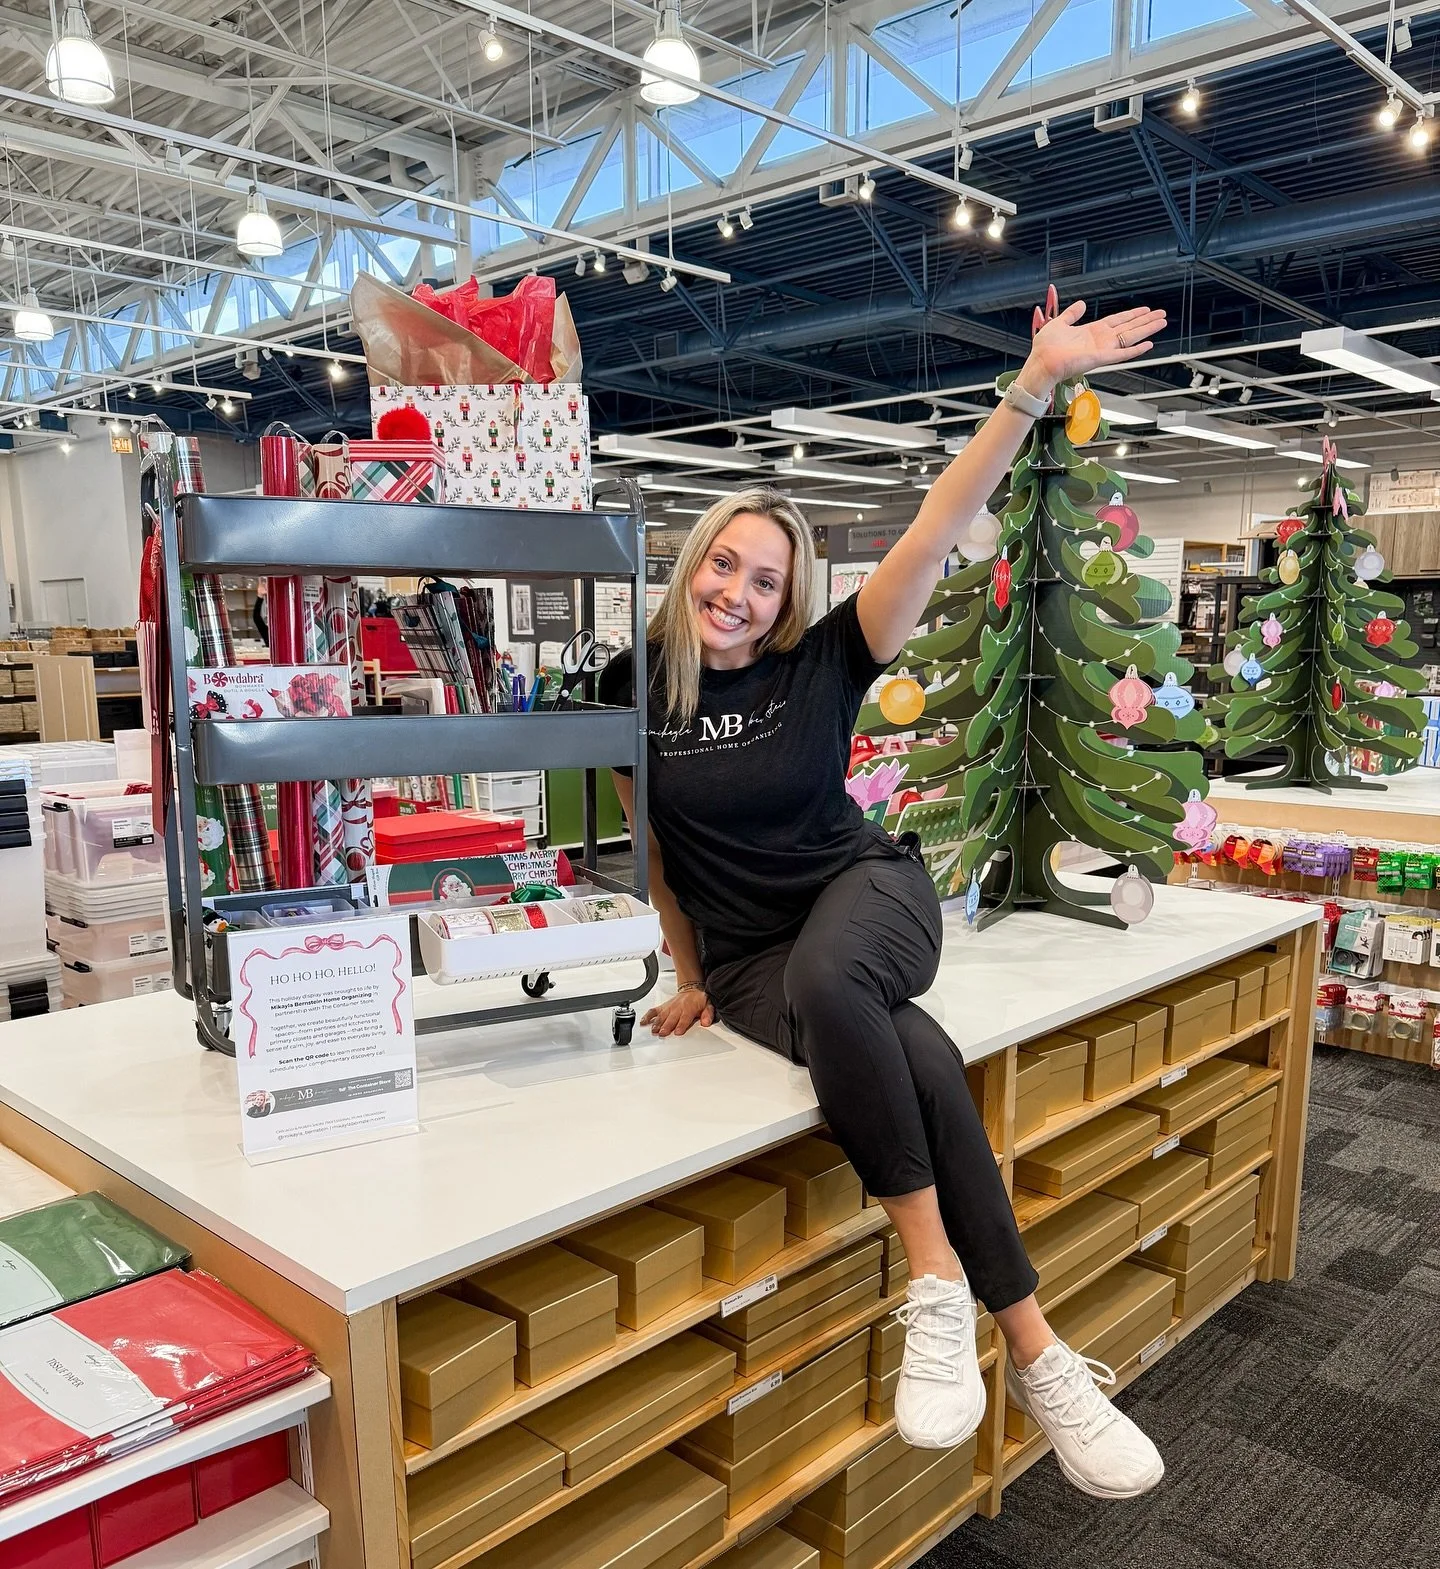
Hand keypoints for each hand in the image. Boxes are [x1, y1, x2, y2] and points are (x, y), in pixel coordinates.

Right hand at [642, 985, 713, 1037]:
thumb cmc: (698, 1000)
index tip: (677, 1032)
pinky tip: (643, 1022)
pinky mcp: (663, 1007)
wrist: (692, 989)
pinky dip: (648, 1016)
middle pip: (671, 1018)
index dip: (681, 1025)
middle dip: (667, 1026)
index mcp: (689, 1008)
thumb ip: (708, 1014)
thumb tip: (707, 1022)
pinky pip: (653, 1011)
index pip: (685, 1018)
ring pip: (662, 1016)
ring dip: (657, 1023)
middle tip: (662, 1033)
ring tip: (653, 1030)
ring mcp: (669, 1007)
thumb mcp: (708, 1005)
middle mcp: (677, 1008)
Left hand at [1025, 300, 1165, 390]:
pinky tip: (1148, 344)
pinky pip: (1122, 354)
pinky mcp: (1100, 359)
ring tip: (1161, 322)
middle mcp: (1099, 340)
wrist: (1041, 363)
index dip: (1131, 314)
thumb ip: (1071, 314)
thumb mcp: (1059, 323)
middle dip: (1145, 320)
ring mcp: (1101, 349)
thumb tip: (1081, 304)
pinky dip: (1135, 350)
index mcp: (1091, 331)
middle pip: (1128, 328)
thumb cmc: (1045, 348)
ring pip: (1130, 337)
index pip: (1117, 321)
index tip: (1144, 309)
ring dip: (1146, 330)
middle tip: (1161, 314)